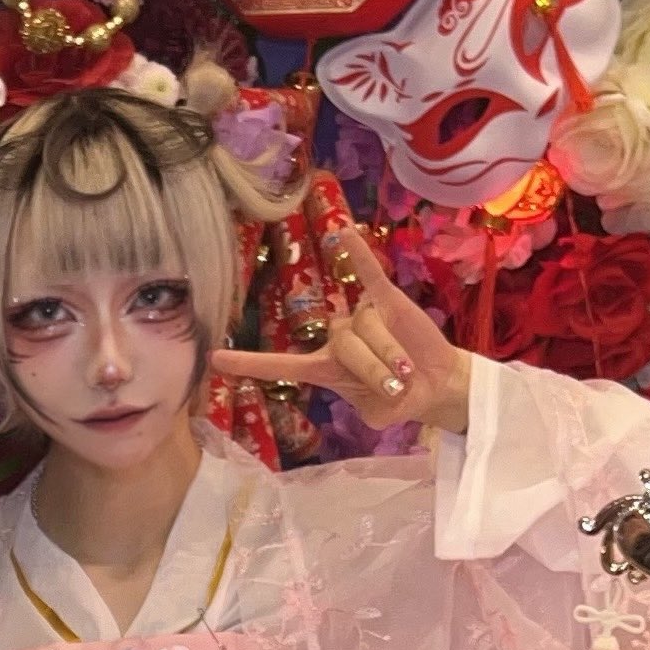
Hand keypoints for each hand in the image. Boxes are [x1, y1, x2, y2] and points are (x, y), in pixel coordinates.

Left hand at [213, 213, 476, 437]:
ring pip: (366, 329)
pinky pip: (368, 275)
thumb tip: (385, 387)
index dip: (249, 363)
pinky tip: (346, 234)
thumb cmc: (399, 398)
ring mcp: (360, 317)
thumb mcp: (381, 415)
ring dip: (389, 353)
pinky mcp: (386, 301)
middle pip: (344, 347)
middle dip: (372, 369)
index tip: (215, 358)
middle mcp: (336, 338)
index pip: (279, 365)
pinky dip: (359, 255)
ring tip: (406, 368)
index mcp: (323, 368)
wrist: (435, 384)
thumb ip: (373, 407)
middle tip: (395, 385)